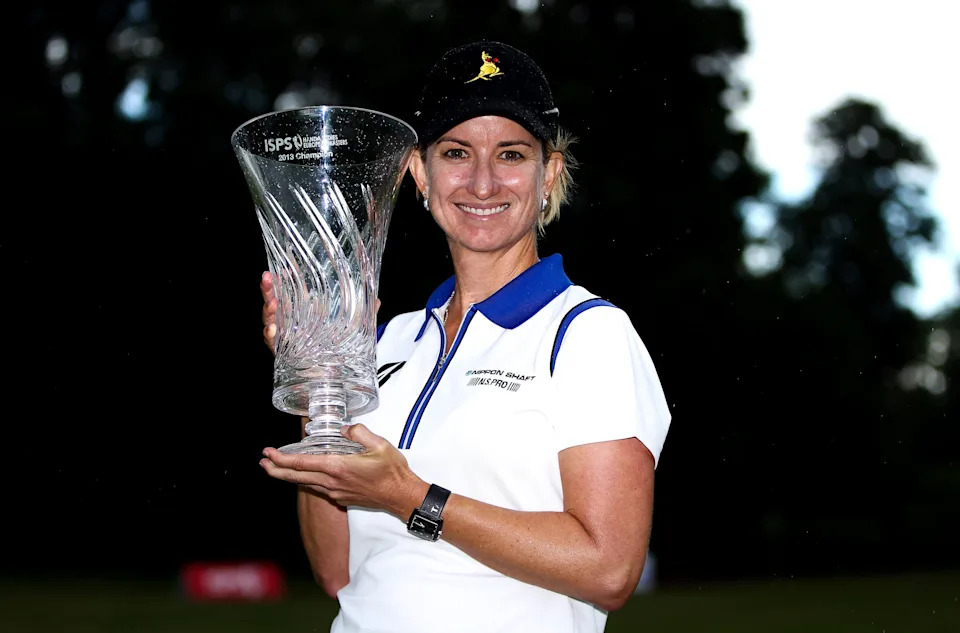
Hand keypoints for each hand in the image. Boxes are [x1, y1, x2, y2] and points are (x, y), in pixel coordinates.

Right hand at [260, 272, 380, 354]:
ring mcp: (285, 337)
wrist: (333, 376)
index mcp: (302, 311)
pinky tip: (272, 330)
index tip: (277, 270)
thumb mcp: (351, 328)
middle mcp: (289, 322)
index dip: (281, 280)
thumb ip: (362, 313)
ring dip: (268, 310)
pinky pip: (273, 344)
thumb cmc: (337, 348)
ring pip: (270, 320)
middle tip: (267, 279)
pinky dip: (271, 336)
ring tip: (271, 303)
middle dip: (268, 290)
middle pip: (274, 302)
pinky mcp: (284, 354)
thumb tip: (376, 299)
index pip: (288, 291)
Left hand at [260, 424, 425, 517]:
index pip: (302, 463)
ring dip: (288, 476)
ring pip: (305, 484)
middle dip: (276, 469)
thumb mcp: (379, 444)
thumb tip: (344, 429)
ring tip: (276, 468)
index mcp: (338, 467)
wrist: (401, 497)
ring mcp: (335, 492)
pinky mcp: (341, 498)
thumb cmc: (392, 473)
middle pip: (296, 477)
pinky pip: (317, 488)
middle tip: (262, 463)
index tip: (268, 452)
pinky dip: (305, 481)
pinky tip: (305, 476)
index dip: (282, 458)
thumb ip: (358, 432)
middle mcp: (332, 482)